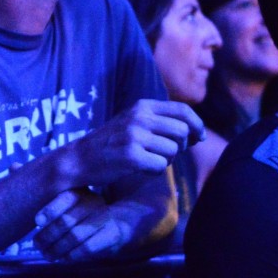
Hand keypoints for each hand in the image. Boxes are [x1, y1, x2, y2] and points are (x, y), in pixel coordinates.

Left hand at [33, 189, 122, 261]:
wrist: (119, 222)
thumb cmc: (83, 214)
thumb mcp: (71, 204)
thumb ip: (53, 206)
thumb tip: (31, 211)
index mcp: (82, 190)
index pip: (67, 197)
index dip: (50, 209)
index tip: (36, 221)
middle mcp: (94, 201)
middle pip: (67, 220)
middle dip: (48, 234)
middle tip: (36, 244)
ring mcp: (106, 218)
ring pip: (76, 235)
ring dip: (57, 248)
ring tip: (46, 254)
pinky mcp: (114, 235)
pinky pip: (88, 247)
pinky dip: (72, 255)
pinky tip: (62, 258)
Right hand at [60, 99, 203, 186]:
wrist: (79, 158)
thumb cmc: (111, 143)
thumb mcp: (133, 121)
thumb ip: (160, 121)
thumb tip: (196, 132)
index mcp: (142, 106)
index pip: (183, 111)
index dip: (197, 125)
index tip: (198, 138)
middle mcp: (139, 117)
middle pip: (182, 131)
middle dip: (180, 146)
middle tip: (165, 153)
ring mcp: (134, 135)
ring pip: (173, 150)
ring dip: (166, 160)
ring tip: (147, 159)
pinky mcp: (131, 156)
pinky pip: (160, 166)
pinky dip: (154, 171)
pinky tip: (139, 168)